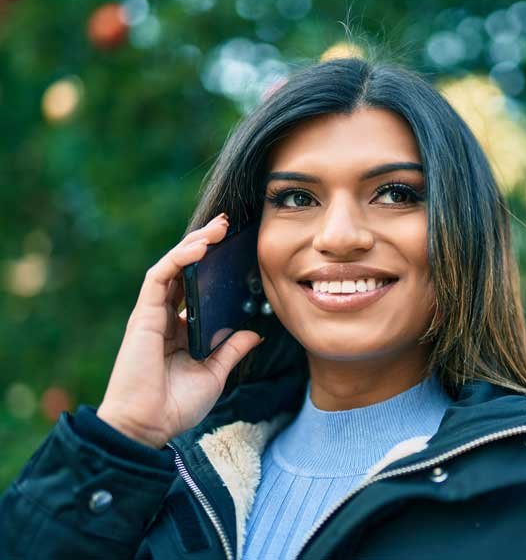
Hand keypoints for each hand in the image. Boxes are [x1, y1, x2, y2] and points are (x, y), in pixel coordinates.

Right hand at [96, 213, 263, 448]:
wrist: (148, 426)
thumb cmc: (176, 406)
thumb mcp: (215, 374)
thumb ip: (231, 350)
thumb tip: (254, 333)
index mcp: (180, 330)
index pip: (196, 289)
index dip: (212, 268)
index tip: (234, 251)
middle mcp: (165, 318)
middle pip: (184, 272)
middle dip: (204, 246)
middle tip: (227, 227)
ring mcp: (152, 314)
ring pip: (171, 267)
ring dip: (194, 244)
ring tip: (217, 229)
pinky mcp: (143, 315)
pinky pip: (159, 277)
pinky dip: (178, 259)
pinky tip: (199, 248)